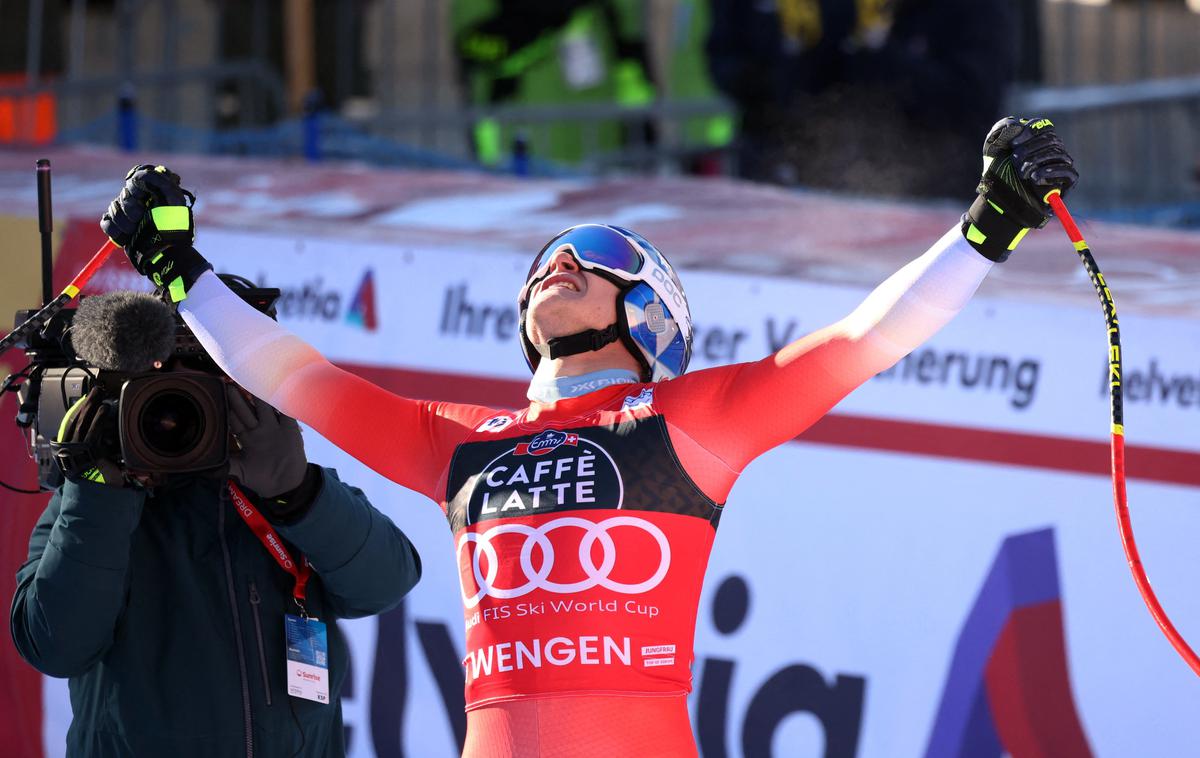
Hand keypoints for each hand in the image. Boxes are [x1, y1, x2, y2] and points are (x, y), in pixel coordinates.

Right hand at [50, 387, 124, 486]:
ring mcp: (76, 450)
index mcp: (68, 449)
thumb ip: (97, 449)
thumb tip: (107, 436)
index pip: (72, 424)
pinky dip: (98, 420)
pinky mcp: (87, 453)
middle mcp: (69, 448)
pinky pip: (92, 432)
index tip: (87, 399)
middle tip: (95, 390)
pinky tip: (104, 410)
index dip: (80, 410)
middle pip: (77, 420)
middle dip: (86, 404)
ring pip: (82, 423)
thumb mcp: (95, 461)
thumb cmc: (97, 480)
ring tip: (99, 395)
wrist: (95, 497)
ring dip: (91, 407)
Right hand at [100, 165, 211, 301]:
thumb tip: (138, 174)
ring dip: (123, 221)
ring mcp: (130, 215)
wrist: (165, 255)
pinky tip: (127, 237)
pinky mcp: (121, 229)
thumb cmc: (173, 228)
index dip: (137, 188)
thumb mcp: (173, 199)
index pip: (136, 179)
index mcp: (155, 192)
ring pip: (113, 208)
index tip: (145, 198)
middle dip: (130, 208)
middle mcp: (142, 201)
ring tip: (136, 231)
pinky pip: (106, 222)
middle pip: (123, 194)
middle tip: (141, 219)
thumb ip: (157, 180)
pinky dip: (115, 230)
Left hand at [226, 386, 308, 498]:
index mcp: (245, 436)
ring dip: (258, 395)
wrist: (285, 485)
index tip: (217, 396)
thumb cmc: (260, 477)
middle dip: (238, 397)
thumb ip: (223, 467)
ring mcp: (274, 427)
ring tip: (249, 381)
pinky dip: (283, 402)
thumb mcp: (239, 472)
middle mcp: (259, 428)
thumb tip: (203, 467)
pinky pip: (286, 413)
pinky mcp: (290, 429)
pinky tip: (278, 390)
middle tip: (229, 383)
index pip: (234, 419)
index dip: (226, 408)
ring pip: (264, 407)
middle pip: (246, 409)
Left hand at [962, 117, 1078, 261]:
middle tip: (1014, 162)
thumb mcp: (993, 148)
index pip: (1043, 127)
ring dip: (1037, 162)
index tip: (1013, 144)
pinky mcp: (1067, 181)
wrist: (999, 200)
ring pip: (1058, 154)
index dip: (1029, 132)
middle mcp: (1052, 150)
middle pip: (1050, 140)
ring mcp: (1061, 165)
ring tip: (1022, 173)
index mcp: (1038, 139)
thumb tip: (1018, 123)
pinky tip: (1036, 177)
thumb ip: (1003, 129)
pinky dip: (1052, 172)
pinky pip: (1068, 172)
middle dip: (1030, 149)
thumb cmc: (997, 174)